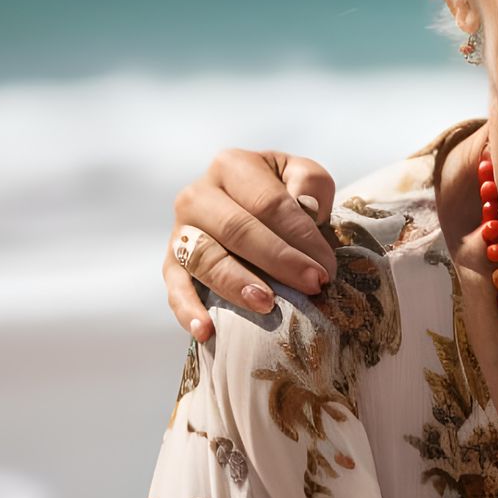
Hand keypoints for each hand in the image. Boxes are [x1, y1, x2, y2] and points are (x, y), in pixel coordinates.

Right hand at [164, 149, 338, 338]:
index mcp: (233, 166)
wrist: (252, 210)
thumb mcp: (302, 176)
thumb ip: (309, 183)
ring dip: (236, 284)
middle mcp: (198, 194)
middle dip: (278, 261)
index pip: (269, 203)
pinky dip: (188, 311)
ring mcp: (180, 230)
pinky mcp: (171, 263)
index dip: (300, 237)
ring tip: (267, 305)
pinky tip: (206, 331)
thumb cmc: (284, 194)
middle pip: (237, 229)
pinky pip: (175, 288)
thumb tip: (303, 206)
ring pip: (205, 258)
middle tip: (312, 286)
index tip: (326, 268)